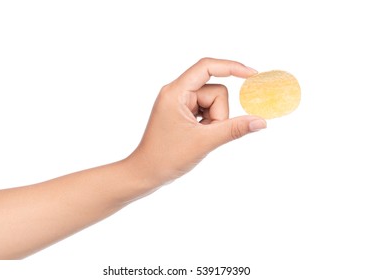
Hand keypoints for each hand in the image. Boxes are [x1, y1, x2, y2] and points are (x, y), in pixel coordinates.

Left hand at [129, 58, 266, 185]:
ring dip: (214, 122)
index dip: (232, 67)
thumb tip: (261, 122)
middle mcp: (176, 92)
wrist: (145, 173)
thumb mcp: (204, 142)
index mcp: (176, 92)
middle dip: (218, 114)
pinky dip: (209, 124)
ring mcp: (179, 103)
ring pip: (213, 103)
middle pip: (215, 91)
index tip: (252, 74)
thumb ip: (234, 129)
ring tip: (199, 138)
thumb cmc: (167, 157)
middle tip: (206, 134)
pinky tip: (197, 137)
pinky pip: (206, 111)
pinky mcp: (182, 112)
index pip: (207, 67)